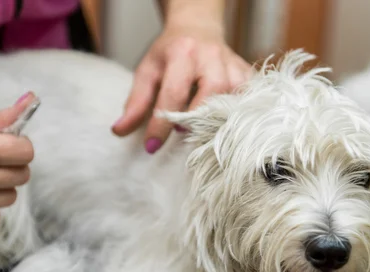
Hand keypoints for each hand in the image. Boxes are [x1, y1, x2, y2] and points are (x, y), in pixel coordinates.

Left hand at [111, 20, 251, 152]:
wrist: (197, 26)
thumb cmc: (170, 53)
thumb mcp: (147, 71)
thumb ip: (135, 102)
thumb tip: (119, 131)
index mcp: (182, 53)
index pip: (173, 93)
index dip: (162, 124)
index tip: (151, 147)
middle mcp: (211, 56)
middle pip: (212, 92)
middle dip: (197, 118)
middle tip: (181, 136)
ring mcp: (233, 64)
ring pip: (235, 96)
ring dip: (220, 120)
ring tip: (204, 136)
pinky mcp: (247, 72)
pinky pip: (250, 97)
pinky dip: (240, 114)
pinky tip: (227, 127)